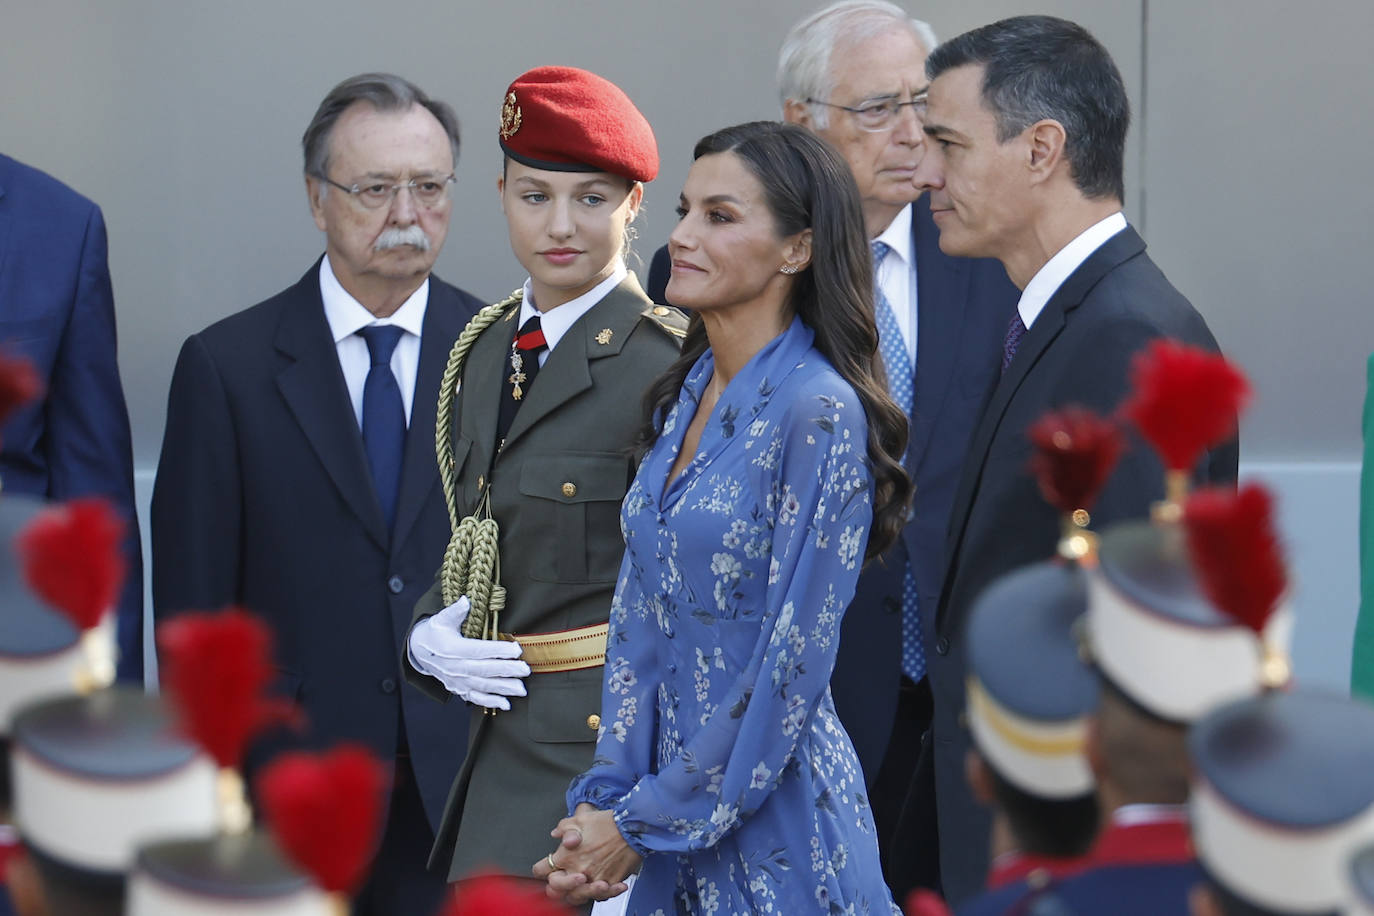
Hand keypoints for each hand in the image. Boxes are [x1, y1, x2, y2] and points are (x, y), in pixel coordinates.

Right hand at [407, 596, 529, 709]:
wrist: (419, 652)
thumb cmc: (434, 632)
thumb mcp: (441, 619)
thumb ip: (455, 611)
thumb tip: (466, 601)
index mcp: (452, 649)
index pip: (479, 650)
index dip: (498, 651)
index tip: (516, 650)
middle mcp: (454, 667)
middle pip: (484, 670)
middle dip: (506, 671)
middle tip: (525, 670)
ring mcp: (456, 681)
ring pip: (482, 686)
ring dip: (502, 689)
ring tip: (521, 689)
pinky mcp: (458, 689)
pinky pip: (475, 698)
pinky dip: (490, 703)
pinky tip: (506, 704)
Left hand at [533, 804, 639, 905]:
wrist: (632, 828)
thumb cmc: (608, 823)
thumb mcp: (580, 818)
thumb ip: (563, 827)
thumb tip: (556, 834)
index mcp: (566, 855)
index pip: (540, 870)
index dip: (541, 869)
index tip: (547, 867)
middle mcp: (577, 871)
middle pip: (555, 891)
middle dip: (556, 886)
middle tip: (562, 878)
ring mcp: (593, 880)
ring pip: (576, 897)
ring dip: (578, 892)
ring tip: (585, 881)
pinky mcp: (610, 884)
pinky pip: (601, 897)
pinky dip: (602, 892)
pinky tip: (605, 883)